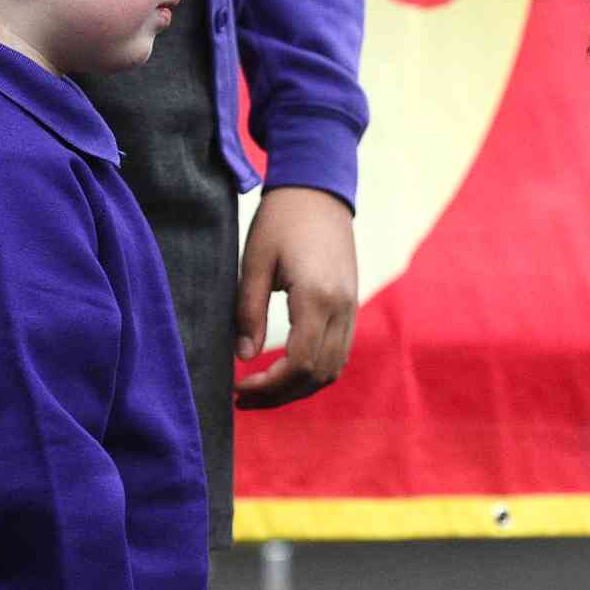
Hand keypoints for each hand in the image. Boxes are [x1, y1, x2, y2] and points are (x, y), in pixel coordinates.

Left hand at [234, 186, 356, 408]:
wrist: (319, 191)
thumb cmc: (280, 221)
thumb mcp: (254, 262)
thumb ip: (248, 311)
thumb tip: (244, 357)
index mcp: (317, 297)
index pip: (299, 364)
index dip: (268, 386)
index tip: (238, 386)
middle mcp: (342, 308)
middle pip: (318, 375)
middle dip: (280, 395)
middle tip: (243, 398)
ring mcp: (351, 308)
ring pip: (332, 369)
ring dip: (298, 388)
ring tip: (262, 391)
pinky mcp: (351, 306)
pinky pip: (338, 353)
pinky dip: (313, 371)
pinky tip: (285, 371)